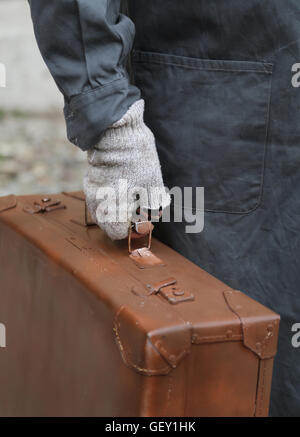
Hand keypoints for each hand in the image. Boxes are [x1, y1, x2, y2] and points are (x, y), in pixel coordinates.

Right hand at [83, 100, 169, 239]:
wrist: (117, 131)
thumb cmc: (137, 160)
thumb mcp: (153, 185)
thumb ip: (153, 205)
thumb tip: (153, 215)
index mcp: (112, 209)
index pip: (117, 233)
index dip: (132, 229)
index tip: (143, 220)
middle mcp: (97, 203)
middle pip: (109, 222)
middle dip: (125, 219)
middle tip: (139, 206)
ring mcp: (91, 190)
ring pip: (103, 209)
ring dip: (117, 208)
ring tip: (132, 195)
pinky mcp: (89, 179)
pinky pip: (99, 196)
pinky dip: (110, 196)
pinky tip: (122, 185)